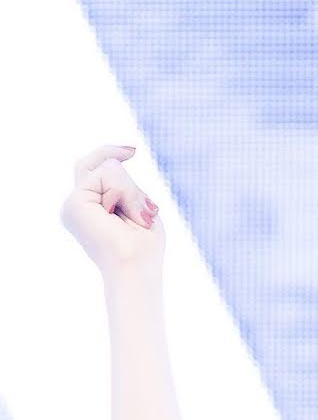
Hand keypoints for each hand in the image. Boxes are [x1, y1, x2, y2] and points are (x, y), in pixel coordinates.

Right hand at [60, 144, 164, 276]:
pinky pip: (105, 175)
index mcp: (90, 208)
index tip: (133, 150)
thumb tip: (113, 162)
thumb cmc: (143, 248)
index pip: (98, 170)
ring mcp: (72, 204)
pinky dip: (124, 192)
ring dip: (130, 192)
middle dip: (127, 183)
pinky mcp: (74, 204)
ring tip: (133, 219)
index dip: (111, 153)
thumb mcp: (139, 208)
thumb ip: (124, 184)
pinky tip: (123, 214)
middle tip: (141, 211)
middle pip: (98, 164)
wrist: (134, 269)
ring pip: (106, 168)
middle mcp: (77, 205)